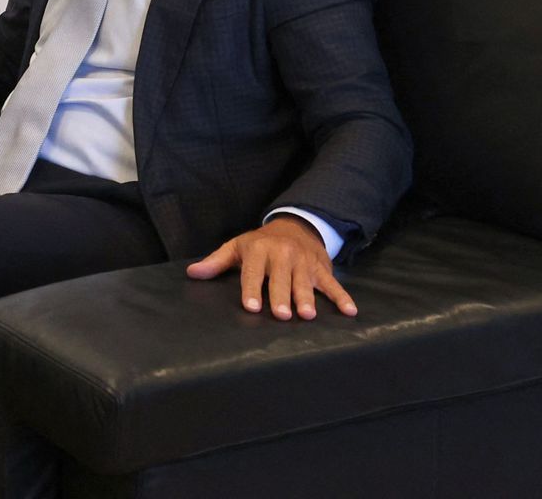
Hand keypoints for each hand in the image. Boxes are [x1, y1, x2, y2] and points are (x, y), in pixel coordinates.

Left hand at [186, 215, 355, 320]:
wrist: (295, 225)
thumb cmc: (260, 243)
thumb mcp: (236, 248)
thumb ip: (216, 262)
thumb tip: (192, 274)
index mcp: (259, 251)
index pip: (253, 273)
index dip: (251, 290)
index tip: (251, 307)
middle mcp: (283, 255)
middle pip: (281, 280)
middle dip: (281, 297)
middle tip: (281, 315)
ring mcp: (305, 262)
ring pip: (305, 282)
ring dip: (307, 298)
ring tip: (307, 316)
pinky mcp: (322, 268)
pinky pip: (333, 283)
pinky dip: (342, 297)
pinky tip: (349, 312)